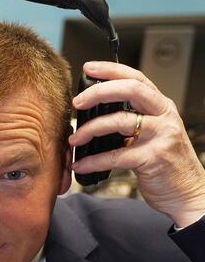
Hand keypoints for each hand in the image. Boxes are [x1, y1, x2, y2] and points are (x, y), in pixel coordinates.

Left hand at [69, 61, 204, 227]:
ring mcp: (161, 136)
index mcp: (161, 108)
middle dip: (99, 92)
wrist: (187, 193)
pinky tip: (79, 165)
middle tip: (77, 103)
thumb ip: (132, 121)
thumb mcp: (152, 134)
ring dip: (90, 129)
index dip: (112, 70)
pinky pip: (115, 156)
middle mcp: (164, 117)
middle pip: (131, 90)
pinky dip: (92, 160)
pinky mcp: (153, 159)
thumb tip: (93, 113)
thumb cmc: (164, 163)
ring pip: (120, 121)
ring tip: (74, 139)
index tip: (89, 68)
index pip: (137, 79)